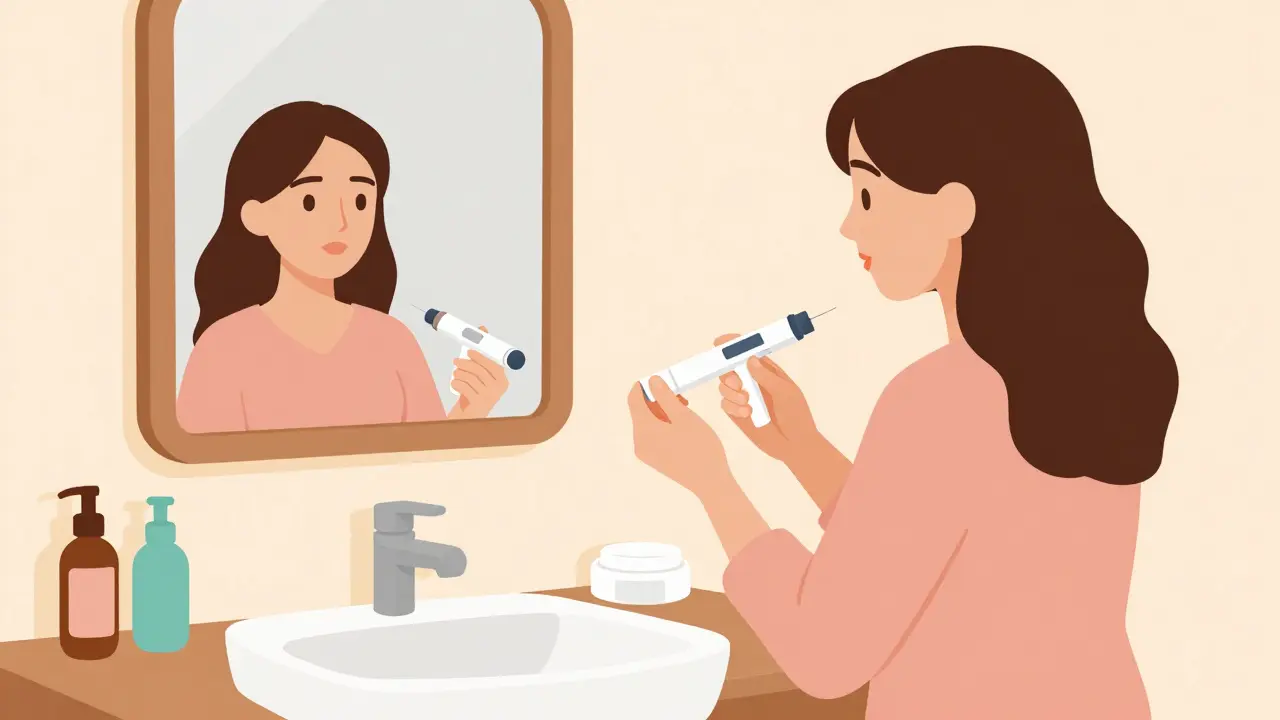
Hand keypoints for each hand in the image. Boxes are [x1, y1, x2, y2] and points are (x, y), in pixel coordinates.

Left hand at [448, 326, 509, 418]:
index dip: (481, 356)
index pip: (493, 364)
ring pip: (470, 378)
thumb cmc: (476, 391)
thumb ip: (483, 355)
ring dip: (459, 373)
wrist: (470, 414)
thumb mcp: (481, 374)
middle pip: (479, 370)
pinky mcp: (477, 403)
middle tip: (456, 361)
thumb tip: (483, 329)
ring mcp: (488, 397)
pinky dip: (456, 383)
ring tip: (455, 373)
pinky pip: (464, 387)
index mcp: (502, 380)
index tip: (470, 351)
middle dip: (465, 363)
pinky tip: (454, 383)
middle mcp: (498, 389)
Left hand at [627, 376, 733, 500]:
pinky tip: (681, 427)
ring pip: (647, 424)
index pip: (633, 400)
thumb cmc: (700, 448)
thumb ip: (666, 396)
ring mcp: (646, 453)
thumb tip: (652, 381)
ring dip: (662, 412)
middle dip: (657, 400)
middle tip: (680, 398)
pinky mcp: (655, 460)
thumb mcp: (684, 416)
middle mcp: (640, 443)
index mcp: (644, 430)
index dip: (643, 386)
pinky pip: (653, 436)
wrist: (710, 482)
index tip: (661, 380)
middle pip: (640, 412)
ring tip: (684, 412)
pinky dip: (663, 426)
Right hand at [715, 334, 819, 463]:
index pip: (747, 353)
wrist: (794, 444)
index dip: (733, 345)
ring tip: (747, 402)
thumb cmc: (796, 415)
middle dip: (728, 373)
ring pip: (724, 387)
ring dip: (731, 393)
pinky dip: (732, 407)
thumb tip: (750, 359)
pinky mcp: (737, 413)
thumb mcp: (785, 392)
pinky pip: (725, 405)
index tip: (721, 343)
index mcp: (766, 371)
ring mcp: (743, 397)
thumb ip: (766, 376)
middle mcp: (752, 381)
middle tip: (738, 384)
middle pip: (729, 368)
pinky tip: (747, 413)